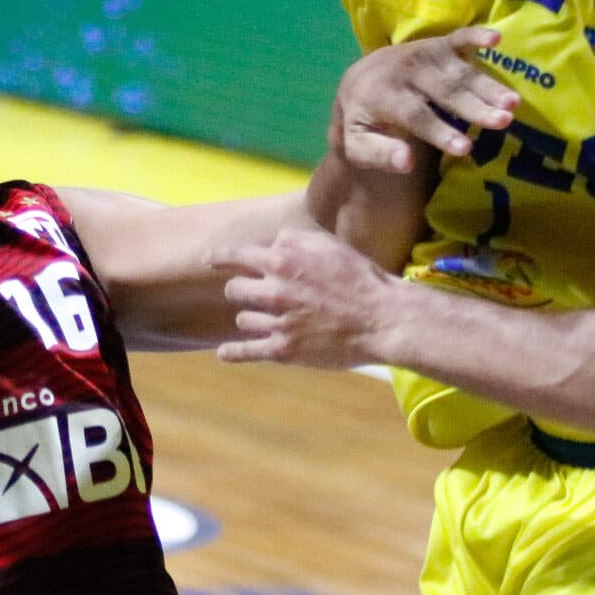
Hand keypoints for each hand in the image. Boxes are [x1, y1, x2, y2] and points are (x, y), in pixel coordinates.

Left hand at [212, 227, 405, 368]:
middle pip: (234, 289)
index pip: (235, 255)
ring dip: (250, 318)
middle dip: (241, 290)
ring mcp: (278, 321)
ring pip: (243, 319)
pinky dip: (232, 352)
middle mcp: (275, 289)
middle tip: (253, 294)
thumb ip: (295, 241)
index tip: (210, 260)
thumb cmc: (360, 279)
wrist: (383, 319)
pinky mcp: (284, 349)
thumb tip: (273, 242)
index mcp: (283, 259)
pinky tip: (224, 353)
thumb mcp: (329, 245)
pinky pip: (246, 351)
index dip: (219, 257)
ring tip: (266, 319)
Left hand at [331, 29, 519, 171]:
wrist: (356, 81)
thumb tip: (406, 163)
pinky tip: (497, 38)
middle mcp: (404, 70)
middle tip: (503, 122)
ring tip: (513, 103)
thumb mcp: (357, 144)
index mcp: (382, 95)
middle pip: (444, 91)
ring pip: (459, 71)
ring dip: (487, 85)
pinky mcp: (437, 45)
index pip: (415, 115)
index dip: (440, 132)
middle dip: (474, 107)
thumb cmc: (362, 121)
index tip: (466, 149)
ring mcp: (423, 54)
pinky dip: (477, 36)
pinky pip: (458, 38)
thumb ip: (379, 154)